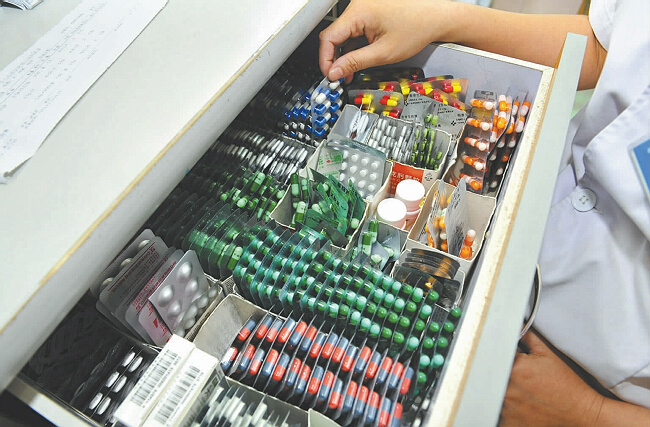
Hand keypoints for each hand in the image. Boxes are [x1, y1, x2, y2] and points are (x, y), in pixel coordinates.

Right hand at [318, 0, 454, 80]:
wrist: (436, 17)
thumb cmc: (417, 28)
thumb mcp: (383, 53)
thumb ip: (355, 63)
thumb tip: (335, 71)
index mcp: (359, 12)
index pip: (329, 38)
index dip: (326, 60)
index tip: (330, 75)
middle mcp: (357, 5)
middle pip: (334, 36)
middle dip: (335, 59)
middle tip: (340, 77)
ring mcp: (362, 7)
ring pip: (343, 34)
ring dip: (345, 54)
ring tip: (352, 71)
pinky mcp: (368, 10)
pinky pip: (353, 29)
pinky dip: (354, 45)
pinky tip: (359, 58)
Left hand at [500, 329, 603, 425]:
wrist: (581, 411)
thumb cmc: (566, 383)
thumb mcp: (547, 353)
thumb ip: (526, 336)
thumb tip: (514, 327)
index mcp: (514, 369)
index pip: (497, 354)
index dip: (507, 355)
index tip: (515, 359)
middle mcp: (506, 389)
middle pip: (493, 374)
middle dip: (504, 371)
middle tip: (523, 377)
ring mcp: (506, 408)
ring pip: (494, 392)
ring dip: (504, 389)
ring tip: (524, 390)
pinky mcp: (509, 422)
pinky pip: (499, 411)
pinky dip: (507, 406)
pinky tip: (523, 403)